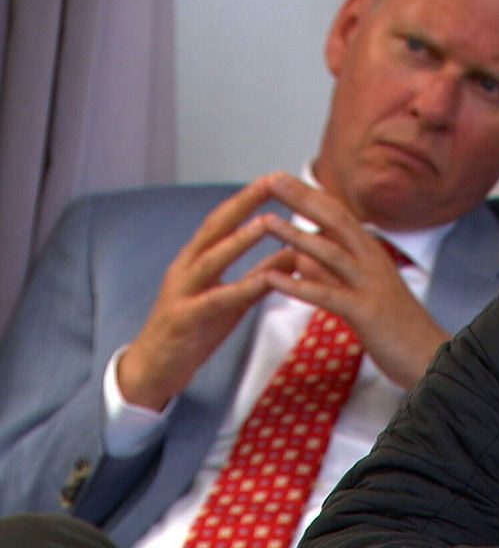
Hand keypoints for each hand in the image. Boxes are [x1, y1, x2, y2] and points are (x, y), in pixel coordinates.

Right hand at [119, 177, 292, 409]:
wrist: (153, 371)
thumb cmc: (196, 330)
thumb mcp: (233, 299)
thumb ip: (261, 275)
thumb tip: (296, 253)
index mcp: (196, 259)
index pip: (223, 219)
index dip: (248, 197)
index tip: (276, 176)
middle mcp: (186, 268)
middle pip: (214, 227)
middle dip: (243, 203)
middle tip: (272, 181)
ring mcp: (182, 292)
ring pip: (211, 258)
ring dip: (240, 239)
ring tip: (268, 221)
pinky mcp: (184, 320)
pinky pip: (215, 301)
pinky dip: (240, 288)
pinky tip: (264, 280)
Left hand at [259, 172, 446, 387]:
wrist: (433, 358)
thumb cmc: (397, 329)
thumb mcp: (358, 292)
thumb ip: (329, 274)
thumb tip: (300, 256)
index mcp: (371, 255)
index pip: (338, 214)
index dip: (310, 195)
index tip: (279, 177)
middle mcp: (373, 262)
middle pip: (335, 221)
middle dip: (302, 199)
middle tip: (270, 179)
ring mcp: (372, 285)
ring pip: (331, 253)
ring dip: (296, 235)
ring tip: (265, 221)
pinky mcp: (367, 312)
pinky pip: (328, 295)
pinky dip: (298, 285)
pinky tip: (271, 278)